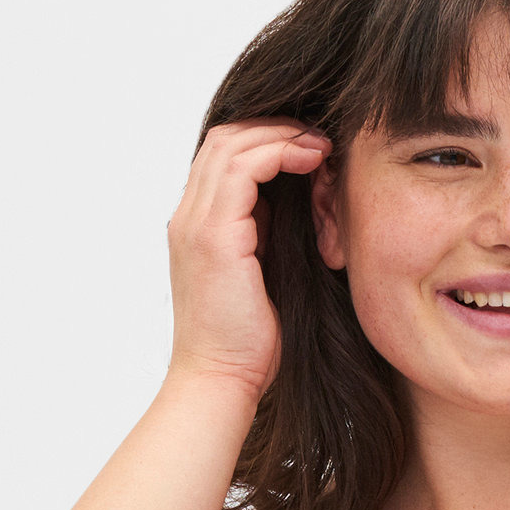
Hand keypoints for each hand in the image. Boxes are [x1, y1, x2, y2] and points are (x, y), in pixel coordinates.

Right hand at [164, 120, 331, 401]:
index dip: (266, 141)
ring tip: (321, 144)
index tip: (311, 150)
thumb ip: (266, 236)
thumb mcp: (262, 276)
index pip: (224, 158)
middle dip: (275, 128)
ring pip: (232, 143)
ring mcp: (196, 224)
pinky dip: (279, 152)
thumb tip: (294, 205)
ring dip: (281, 134)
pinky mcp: (213, 235)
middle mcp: (188, 218)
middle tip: (320, 137)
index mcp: (198, 227)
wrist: (221, 382)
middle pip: (224, 139)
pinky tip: (311, 159)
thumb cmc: (248, 346)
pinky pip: (244, 167)